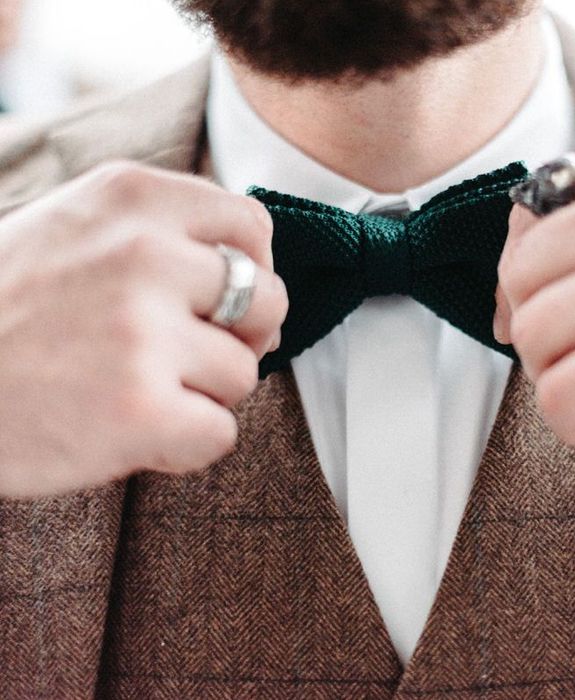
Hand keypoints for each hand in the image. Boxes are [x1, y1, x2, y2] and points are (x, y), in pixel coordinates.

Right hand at [0, 162, 287, 497]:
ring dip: (202, 394)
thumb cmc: (5, 308)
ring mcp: (141, 332)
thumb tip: (261, 283)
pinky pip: (222, 434)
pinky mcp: (138, 409)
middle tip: (183, 355)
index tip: (220, 301)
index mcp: (131, 197)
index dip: (253, 271)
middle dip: (239, 337)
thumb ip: (167, 236)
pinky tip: (133, 433)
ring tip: (135, 390)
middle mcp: (143, 254)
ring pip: (245, 374)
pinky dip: (187, 444)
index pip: (252, 226)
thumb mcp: (77, 229)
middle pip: (269, 301)